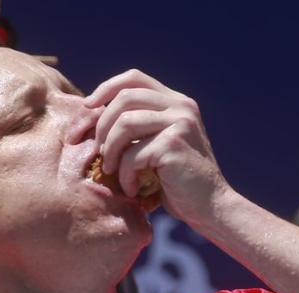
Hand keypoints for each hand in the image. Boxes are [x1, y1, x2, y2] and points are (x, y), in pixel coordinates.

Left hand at [85, 70, 230, 224]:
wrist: (210, 207)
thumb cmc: (177, 181)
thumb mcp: (157, 145)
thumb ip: (138, 126)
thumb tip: (93, 113)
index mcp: (176, 101)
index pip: (134, 78)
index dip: (106, 88)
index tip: (87, 107)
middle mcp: (181, 106)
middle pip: (124, 98)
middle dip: (101, 125)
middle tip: (97, 151)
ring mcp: (180, 123)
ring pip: (124, 123)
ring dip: (109, 150)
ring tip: (110, 171)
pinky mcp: (174, 145)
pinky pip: (132, 154)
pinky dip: (125, 175)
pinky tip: (131, 189)